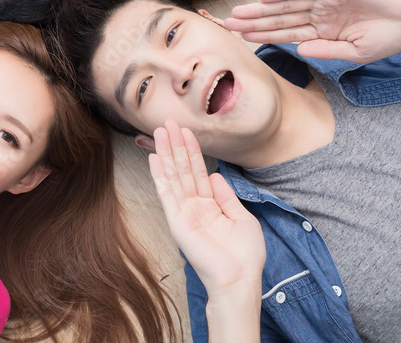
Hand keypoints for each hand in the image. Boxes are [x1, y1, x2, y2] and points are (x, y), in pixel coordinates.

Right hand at [150, 121, 264, 294]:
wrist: (239, 279)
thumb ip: (227, 196)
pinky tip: (154, 159)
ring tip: (159, 132)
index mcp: (211, 206)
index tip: (186, 131)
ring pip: (172, 176)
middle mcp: (194, 206)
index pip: (198, 172)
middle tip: (167, 122)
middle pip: (182, 169)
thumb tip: (214, 176)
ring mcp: (184, 212)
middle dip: (175, 145)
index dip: (192, 151)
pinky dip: (159, 176)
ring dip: (165, 153)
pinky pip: (166, 194)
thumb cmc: (245, 255)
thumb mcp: (243, 218)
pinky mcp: (177, 221)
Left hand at [225, 0, 400, 62]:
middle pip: (279, 20)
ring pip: (286, 6)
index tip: (240, 39)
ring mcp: (325, 1)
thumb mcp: (354, 52)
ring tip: (238, 13)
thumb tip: (299, 52)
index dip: (263, 36)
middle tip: (228, 25)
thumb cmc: (388, 36)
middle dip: (254, 23)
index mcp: (323, 32)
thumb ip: (325, 51)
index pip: (286, 35)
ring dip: (261, 10)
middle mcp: (319, 15)